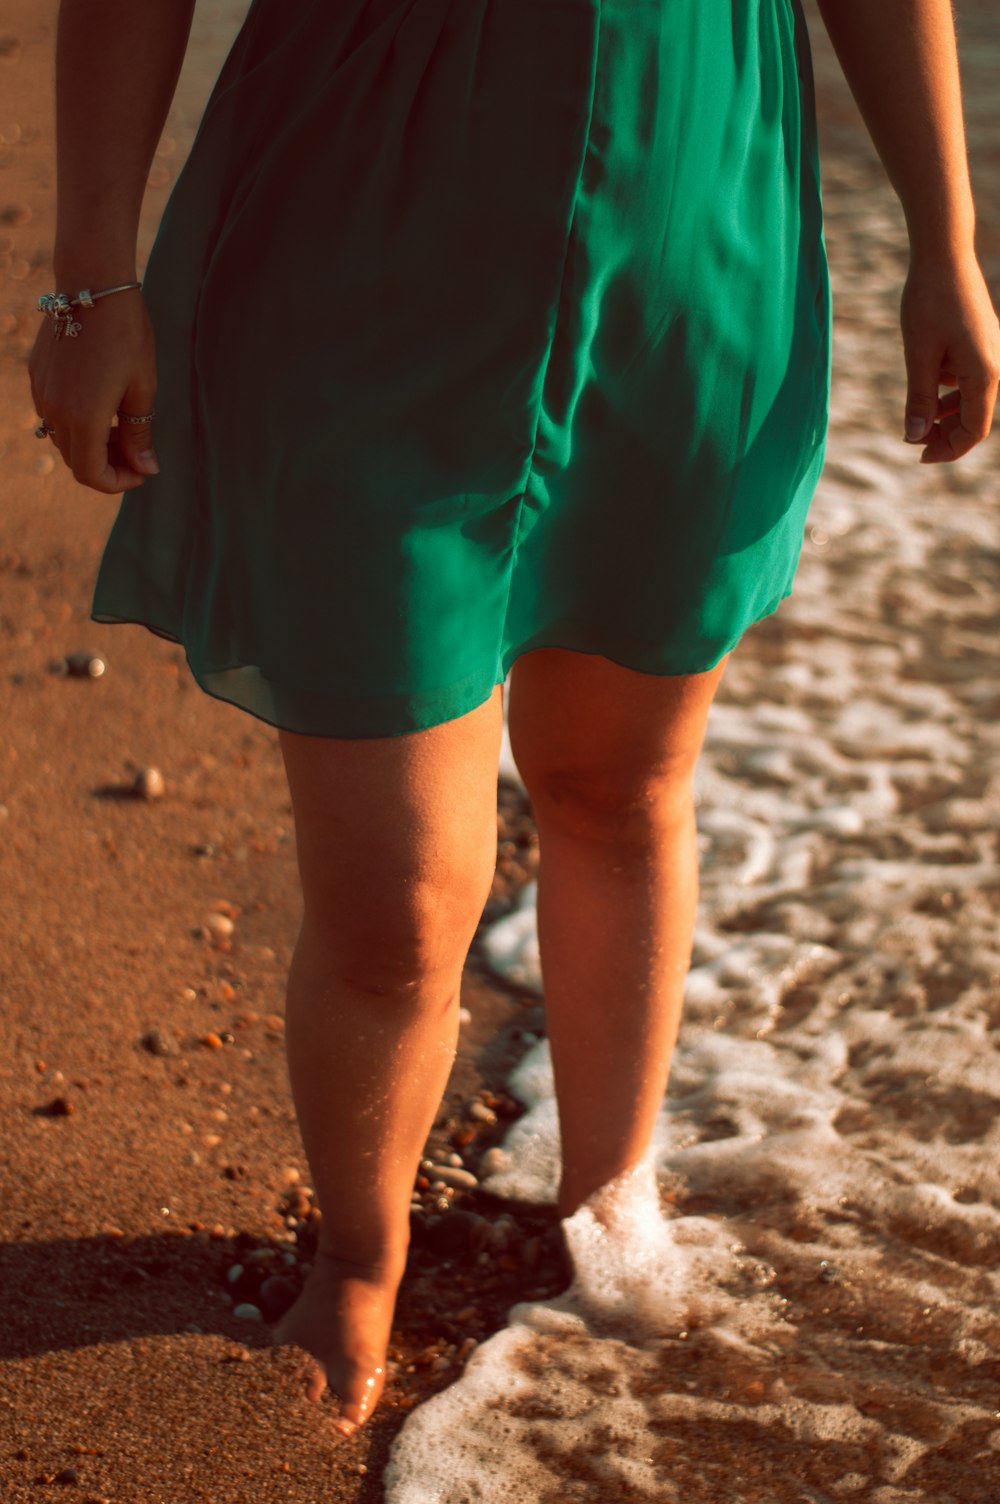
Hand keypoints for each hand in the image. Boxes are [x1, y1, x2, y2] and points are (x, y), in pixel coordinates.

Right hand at [28, 288, 159, 492]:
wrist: (92, 284)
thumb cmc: (126, 335)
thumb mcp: (142, 387)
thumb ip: (140, 433)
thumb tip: (146, 468)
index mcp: (83, 418)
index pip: (91, 475)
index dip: (117, 482)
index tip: (140, 471)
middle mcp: (54, 410)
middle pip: (76, 460)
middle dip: (107, 464)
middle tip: (136, 450)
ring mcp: (41, 393)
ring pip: (62, 439)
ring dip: (91, 444)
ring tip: (120, 425)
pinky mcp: (36, 376)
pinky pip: (53, 414)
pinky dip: (76, 422)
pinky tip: (100, 403)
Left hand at [901, 250, 999, 462]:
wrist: (944, 256)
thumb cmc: (929, 302)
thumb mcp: (918, 355)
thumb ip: (920, 399)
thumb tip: (916, 436)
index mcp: (985, 373)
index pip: (974, 429)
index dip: (949, 449)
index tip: (919, 456)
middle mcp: (995, 365)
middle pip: (975, 417)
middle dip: (945, 435)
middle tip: (913, 443)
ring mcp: (991, 352)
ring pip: (971, 398)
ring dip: (945, 414)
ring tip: (916, 422)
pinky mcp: (981, 343)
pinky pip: (968, 378)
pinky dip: (948, 390)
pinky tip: (926, 385)